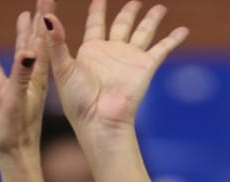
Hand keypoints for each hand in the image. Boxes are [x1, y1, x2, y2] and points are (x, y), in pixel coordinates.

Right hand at [0, 6, 49, 159]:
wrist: (16, 157)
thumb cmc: (17, 131)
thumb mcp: (16, 100)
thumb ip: (21, 76)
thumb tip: (27, 51)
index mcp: (36, 76)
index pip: (42, 40)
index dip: (44, 18)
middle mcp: (32, 79)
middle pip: (36, 42)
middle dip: (39, 20)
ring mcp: (20, 87)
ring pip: (21, 54)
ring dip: (21, 35)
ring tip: (21, 16)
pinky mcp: (8, 98)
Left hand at [44, 0, 188, 143]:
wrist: (100, 121)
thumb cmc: (78, 101)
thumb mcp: (63, 68)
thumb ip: (55, 42)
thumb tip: (47, 17)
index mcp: (91, 51)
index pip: (96, 23)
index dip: (98, 10)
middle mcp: (112, 52)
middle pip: (123, 24)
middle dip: (129, 12)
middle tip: (135, 1)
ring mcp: (130, 59)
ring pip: (143, 32)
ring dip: (151, 20)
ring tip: (159, 8)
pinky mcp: (145, 67)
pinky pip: (162, 48)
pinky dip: (173, 39)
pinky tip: (182, 30)